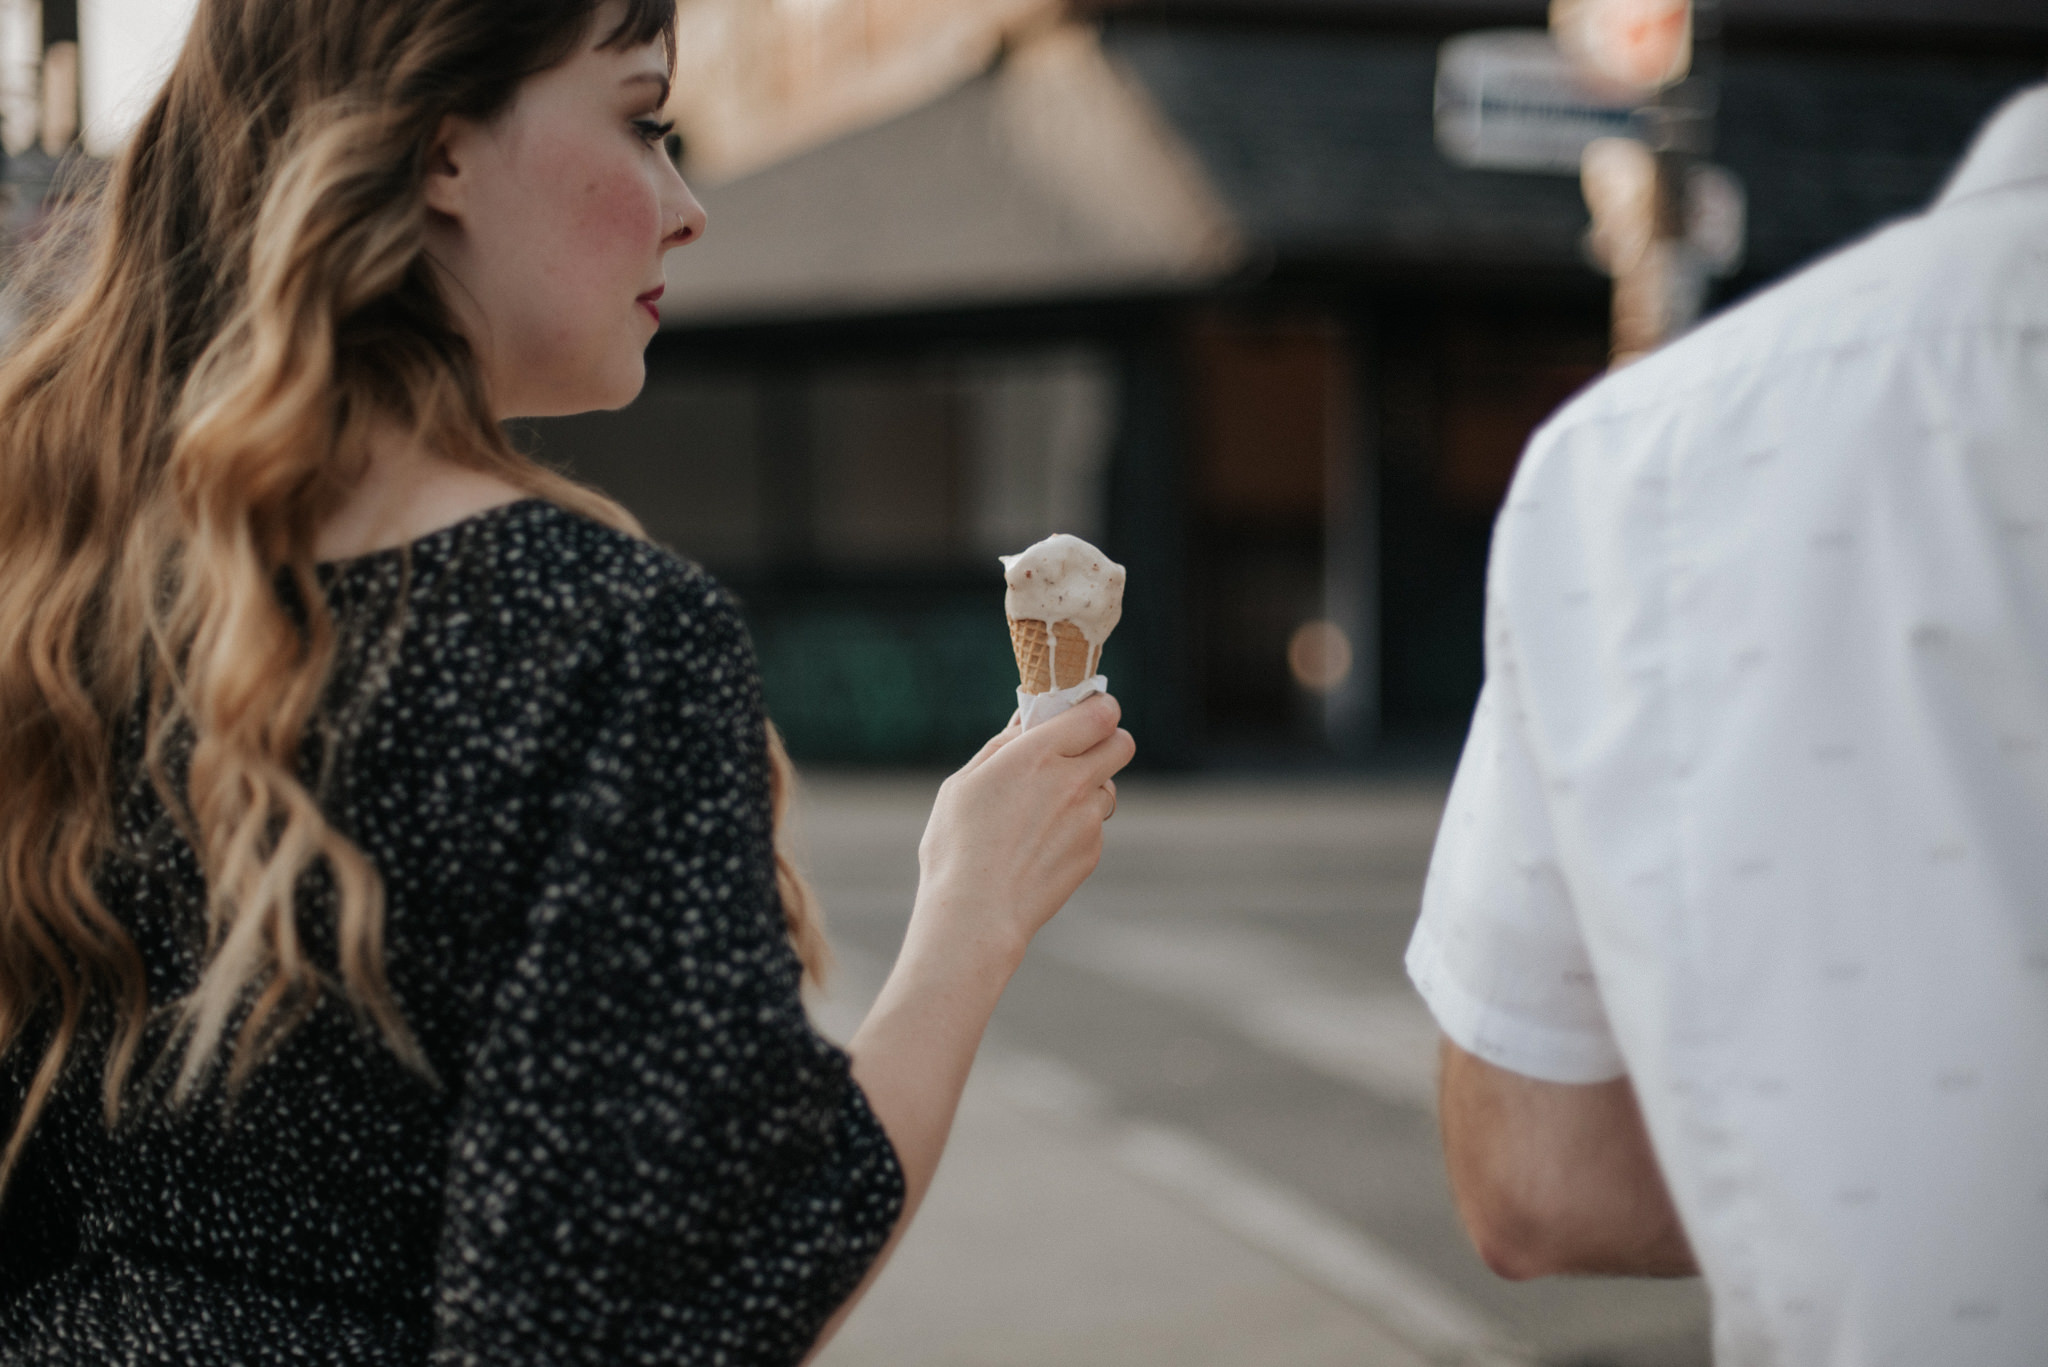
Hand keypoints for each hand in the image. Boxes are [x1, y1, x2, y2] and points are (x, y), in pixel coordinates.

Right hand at [910, 694, 1134, 972]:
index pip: (1100, 712)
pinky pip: (1094, 826)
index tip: (1086, 711)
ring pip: (1108, 787)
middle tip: (1079, 751)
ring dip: (1089, 788)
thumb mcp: (963, 784)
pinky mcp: (1092, 852)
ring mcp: (1087, 819)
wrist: (977, 914)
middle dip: (1106, 741)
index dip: (1099, 707)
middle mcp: (1072, 781)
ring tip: (1048, 808)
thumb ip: (1002, 746)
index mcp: (1038, 753)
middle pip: (1121, 744)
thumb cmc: (957, 847)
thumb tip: (1026, 720)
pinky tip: (1040, 845)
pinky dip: (1077, 827)